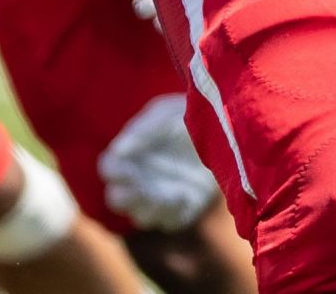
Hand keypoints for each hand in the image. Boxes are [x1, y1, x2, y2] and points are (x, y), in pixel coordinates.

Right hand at [96, 93, 218, 232]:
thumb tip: (119, 150)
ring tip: (163, 194)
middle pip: (119, 200)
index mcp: (130, 155)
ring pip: (143, 216)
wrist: (225, 127)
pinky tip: (184, 195)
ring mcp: (161, 197)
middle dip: (126, 197)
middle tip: (137, 189)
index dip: (114, 172)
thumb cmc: (186, 116)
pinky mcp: (185, 208)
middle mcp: (141, 180)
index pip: (110, 168)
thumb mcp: (166, 114)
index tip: (125, 169)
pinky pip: (172, 221)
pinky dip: (175, 213)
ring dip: (149, 207)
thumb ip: (145, 130)